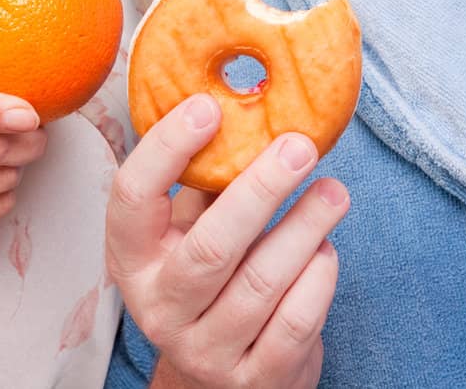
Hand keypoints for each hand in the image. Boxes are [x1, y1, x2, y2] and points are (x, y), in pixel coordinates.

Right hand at [105, 94, 349, 388]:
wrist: (221, 379)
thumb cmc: (213, 279)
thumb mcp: (192, 229)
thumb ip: (208, 178)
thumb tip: (245, 104)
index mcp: (133, 260)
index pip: (131, 198)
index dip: (166, 148)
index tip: (209, 106)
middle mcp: (159, 309)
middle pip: (210, 246)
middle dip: (261, 189)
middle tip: (300, 146)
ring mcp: (206, 350)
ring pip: (261, 282)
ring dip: (305, 227)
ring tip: (333, 192)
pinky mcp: (255, 379)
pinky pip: (297, 320)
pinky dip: (319, 276)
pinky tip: (326, 248)